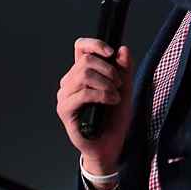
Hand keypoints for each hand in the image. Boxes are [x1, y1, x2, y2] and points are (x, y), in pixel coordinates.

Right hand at [56, 38, 133, 173]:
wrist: (110, 145)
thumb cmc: (114, 119)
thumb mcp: (125, 90)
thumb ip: (124, 69)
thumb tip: (123, 49)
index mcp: (81, 73)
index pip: (80, 47)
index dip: (95, 44)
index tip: (111, 53)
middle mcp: (70, 82)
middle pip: (86, 60)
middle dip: (108, 70)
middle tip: (119, 84)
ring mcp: (65, 95)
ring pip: (84, 74)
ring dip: (106, 83)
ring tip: (115, 96)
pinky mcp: (65, 109)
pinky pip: (83, 93)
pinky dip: (102, 94)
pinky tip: (111, 101)